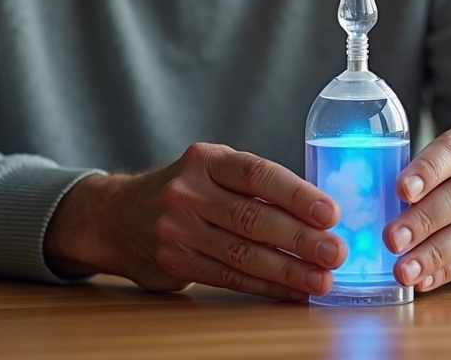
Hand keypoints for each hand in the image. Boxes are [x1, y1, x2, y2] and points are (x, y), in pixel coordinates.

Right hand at [46, 143, 347, 301]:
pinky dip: (265, 286)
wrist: (114, 216)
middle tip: (336, 251)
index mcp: (206, 160)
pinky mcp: (175, 263)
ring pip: (242, 253)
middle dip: (300, 238)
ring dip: (288, 270)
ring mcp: (177, 229)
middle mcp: (188, 192)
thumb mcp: (210, 170)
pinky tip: (292, 290)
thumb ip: (254, 185)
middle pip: (253, 217)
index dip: (297, 194)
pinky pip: (229, 277)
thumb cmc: (182, 190)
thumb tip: (319, 211)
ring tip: (322, 279)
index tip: (331, 213)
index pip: (257, 174)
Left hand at [383, 121, 450, 291]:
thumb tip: (368, 203)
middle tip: (392, 239)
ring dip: (431, 254)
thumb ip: (418, 175)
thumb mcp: (447, 161)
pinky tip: (423, 280)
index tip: (401, 190)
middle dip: (423, 220)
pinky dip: (445, 272)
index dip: (427, 171)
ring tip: (403, 270)